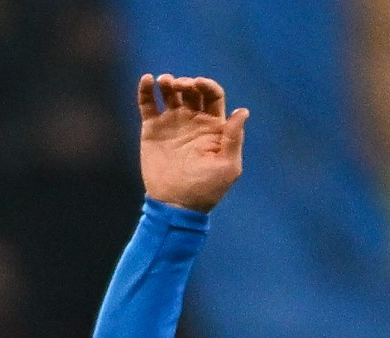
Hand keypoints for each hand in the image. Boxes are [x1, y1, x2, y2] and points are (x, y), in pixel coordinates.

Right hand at [137, 73, 246, 210]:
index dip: (208, 85)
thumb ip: (234, 138)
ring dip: (168, 82)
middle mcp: (193, 121)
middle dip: (187, 82)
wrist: (176, 205)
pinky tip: (147, 80)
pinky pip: (147, 103)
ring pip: (170, 93)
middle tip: (181, 86)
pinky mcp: (152, 129)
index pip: (213, 95)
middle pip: (191, 90)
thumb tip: (243, 111)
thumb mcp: (227, 166)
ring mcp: (172, 123)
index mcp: (213, 127)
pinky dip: (146, 88)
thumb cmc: (206, 190)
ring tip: (166, 82)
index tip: (199, 84)